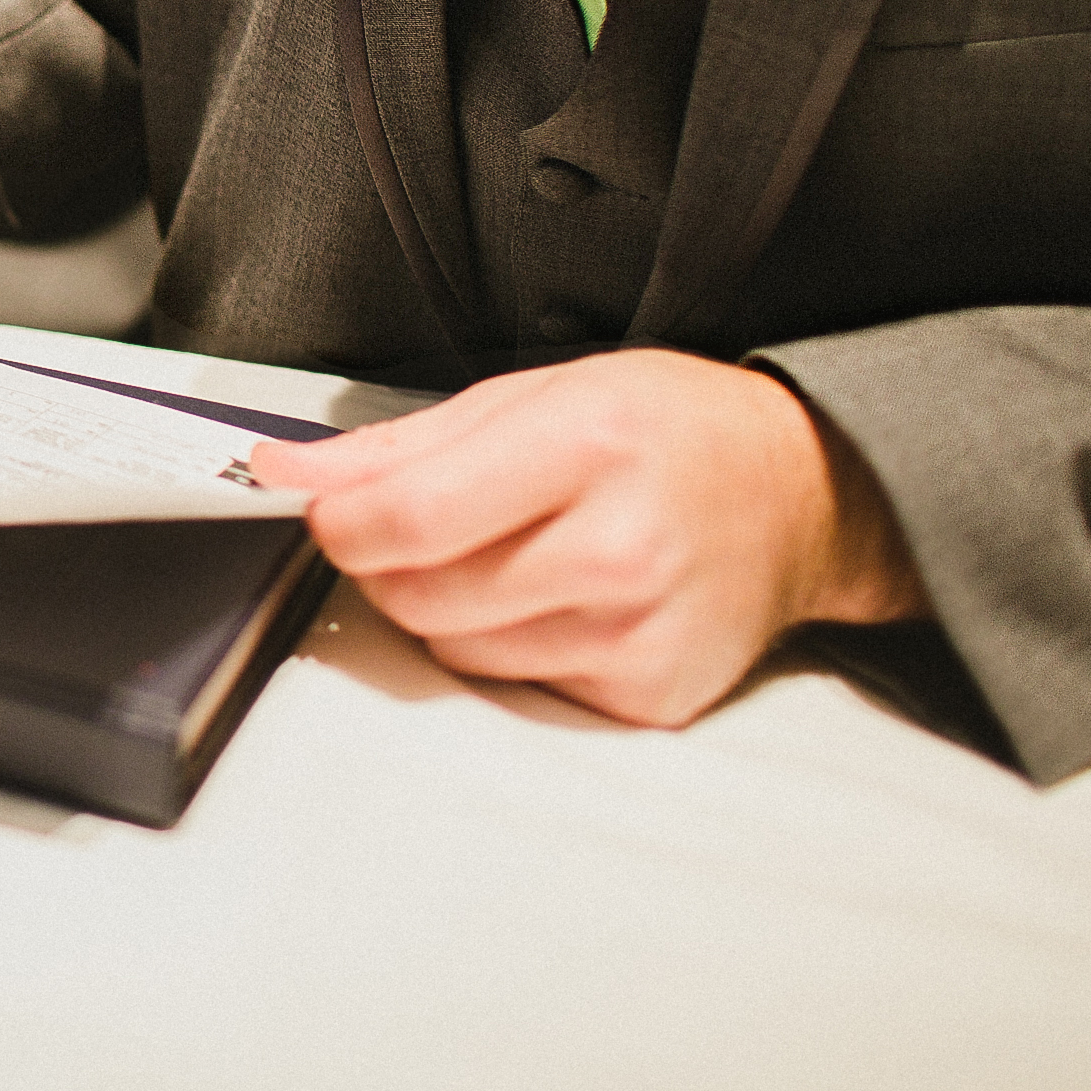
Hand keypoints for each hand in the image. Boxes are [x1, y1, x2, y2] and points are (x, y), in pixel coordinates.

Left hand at [249, 350, 927, 726]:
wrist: (803, 495)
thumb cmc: (666, 430)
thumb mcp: (535, 394)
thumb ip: (400, 444)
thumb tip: (286, 472)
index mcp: (588, 446)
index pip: (409, 519)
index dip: (339, 522)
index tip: (325, 508)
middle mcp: (619, 547)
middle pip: (417, 593)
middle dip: (386, 562)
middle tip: (421, 523)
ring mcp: (638, 633)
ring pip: (453, 649)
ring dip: (443, 606)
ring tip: (506, 551)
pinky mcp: (647, 696)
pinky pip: (514, 685)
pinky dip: (505, 645)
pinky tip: (555, 596)